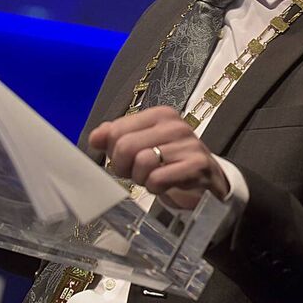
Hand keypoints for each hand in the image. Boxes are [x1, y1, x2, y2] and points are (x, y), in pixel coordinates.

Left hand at [88, 106, 228, 209]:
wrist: (207, 180)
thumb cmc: (170, 162)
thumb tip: (95, 137)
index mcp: (160, 114)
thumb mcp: (142, 146)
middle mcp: (175, 125)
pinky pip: (158, 179)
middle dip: (125, 167)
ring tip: (154, 178)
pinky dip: (156, 188)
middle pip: (125, 146)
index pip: (116, 131)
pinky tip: (165, 185)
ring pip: (142, 163)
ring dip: (142, 179)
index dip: (113, 151)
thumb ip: (116, 137)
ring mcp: (188, 144)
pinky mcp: (197, 165)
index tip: (126, 160)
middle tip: (138, 173)